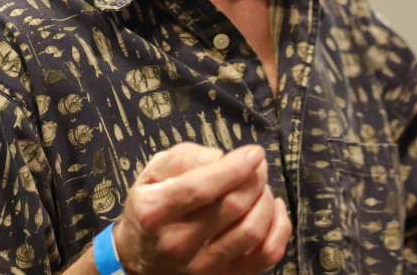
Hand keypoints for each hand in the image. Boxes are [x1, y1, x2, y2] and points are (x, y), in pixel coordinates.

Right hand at [112, 143, 291, 274]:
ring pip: (252, 232)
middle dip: (254, 179)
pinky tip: (274, 210)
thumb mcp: (150, 175)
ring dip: (266, 202)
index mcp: (156, 211)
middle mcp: (178, 242)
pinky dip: (279, 229)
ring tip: (261, 187)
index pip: (202, 188)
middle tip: (258, 165)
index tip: (254, 153)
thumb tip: (218, 157)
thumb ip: (182, 158)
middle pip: (232, 208)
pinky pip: (265, 256)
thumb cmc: (148, 210)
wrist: (137, 261)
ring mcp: (202, 266)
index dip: (235, 168)